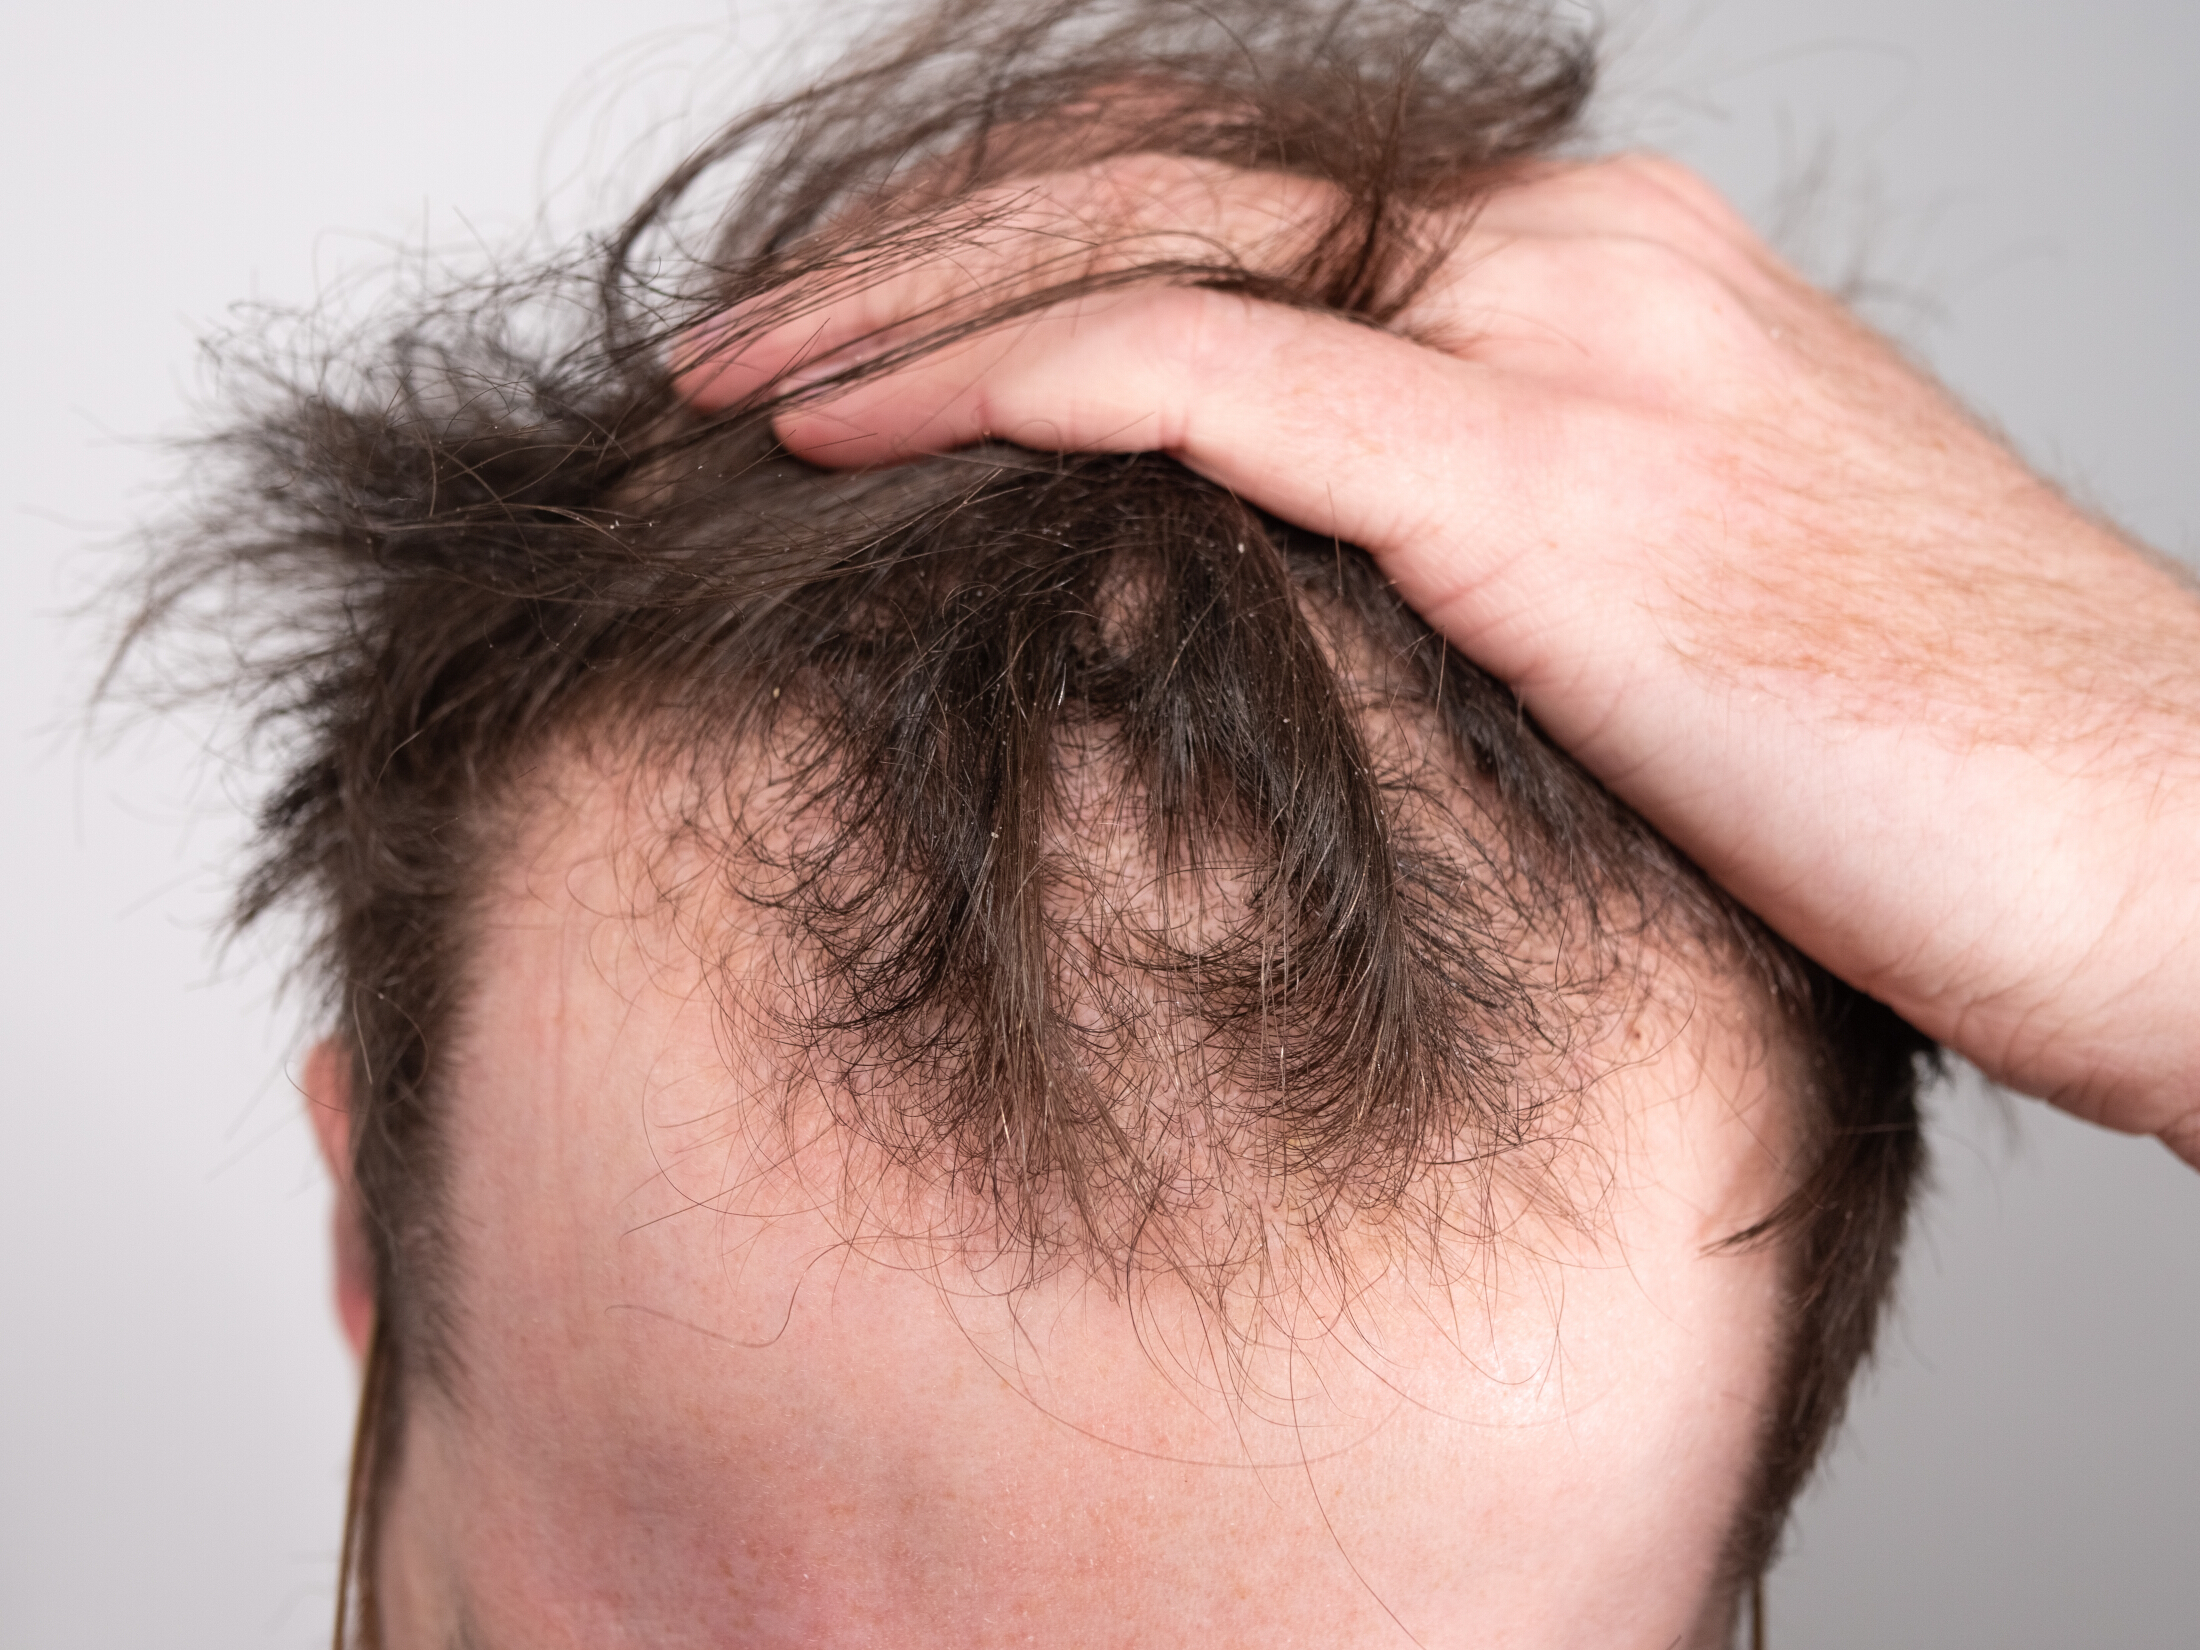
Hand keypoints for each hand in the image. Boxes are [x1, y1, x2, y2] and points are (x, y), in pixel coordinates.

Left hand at [682, 154, 2199, 1163]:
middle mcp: (1573, 257)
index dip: (1025, 254)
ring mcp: (1566, 348)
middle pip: (1166, 180)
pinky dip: (1015, 381)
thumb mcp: (1678, 612)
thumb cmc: (1943, 768)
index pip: (1246, 206)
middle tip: (739, 346)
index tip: (868, 348)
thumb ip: (1487, 551)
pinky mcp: (1554, 487)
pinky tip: (856, 427)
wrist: (2184, 843)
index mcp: (1596, 275)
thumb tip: (1302, 600)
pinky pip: (1217, 378)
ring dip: (911, 305)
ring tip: (737, 387)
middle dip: (919, 247)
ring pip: (1151, 247)